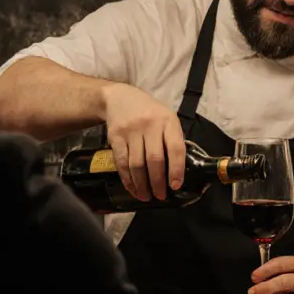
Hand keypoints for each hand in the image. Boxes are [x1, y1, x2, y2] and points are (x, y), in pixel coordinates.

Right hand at [102, 83, 186, 201]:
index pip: (175, 148)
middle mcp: (150, 125)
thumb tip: (178, 171)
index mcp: (168, 121)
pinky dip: (127, 179)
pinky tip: (133, 188)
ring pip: (136, 164)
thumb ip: (172, 140)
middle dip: (158, 182)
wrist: (120, 98)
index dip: (176, 169)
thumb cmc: (150, 112)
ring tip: (146, 196)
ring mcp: (131, 131)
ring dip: (142, 185)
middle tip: (160, 196)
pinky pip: (121, 163)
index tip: (175, 185)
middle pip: (154, 159)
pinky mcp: (115, 137)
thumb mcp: (167, 118)